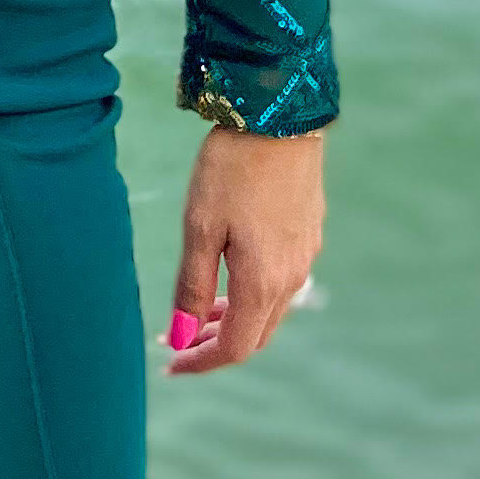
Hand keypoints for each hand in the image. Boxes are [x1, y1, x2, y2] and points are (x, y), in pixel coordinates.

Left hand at [166, 124, 324, 373]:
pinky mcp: (309, 233)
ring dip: (234, 318)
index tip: (170, 364)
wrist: (279, 114)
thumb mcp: (199, 228)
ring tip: (198, 309)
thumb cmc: (231, 169)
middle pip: (257, 334)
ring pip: (270, 309)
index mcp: (264, 282)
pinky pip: (280, 283)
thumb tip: (181, 337)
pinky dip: (251, 294)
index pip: (236, 348)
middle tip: (177, 339)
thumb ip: (192, 287)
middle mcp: (292, 277)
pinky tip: (228, 275)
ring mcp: (305, 255)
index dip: (202, 362)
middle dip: (215, 344)